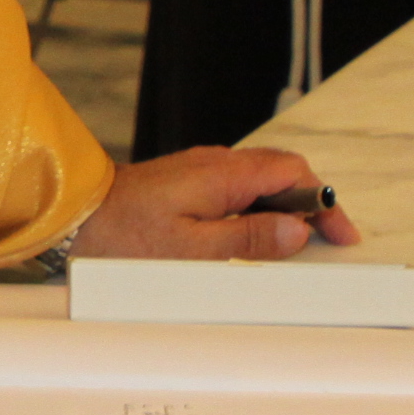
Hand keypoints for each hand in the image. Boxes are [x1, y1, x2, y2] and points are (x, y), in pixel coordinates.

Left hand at [71, 145, 365, 262]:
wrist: (73, 221)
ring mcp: (200, 169)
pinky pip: (237, 186)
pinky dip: (259, 206)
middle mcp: (214, 163)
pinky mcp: (186, 181)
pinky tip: (257, 233)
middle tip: (328, 239)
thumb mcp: (192, 251)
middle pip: (281, 171)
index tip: (340, 233)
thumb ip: (249, 240)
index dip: (323, 202)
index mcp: (222, 174)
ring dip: (285, 204)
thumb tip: (297, 231)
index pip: (293, 173)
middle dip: (310, 202)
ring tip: (298, 242)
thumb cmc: (122, 237)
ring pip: (260, 178)